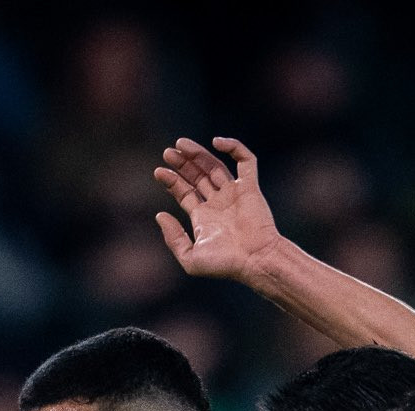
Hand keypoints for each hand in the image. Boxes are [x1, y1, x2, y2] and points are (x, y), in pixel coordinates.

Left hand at [154, 136, 279, 283]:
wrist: (256, 260)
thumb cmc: (225, 264)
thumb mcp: (191, 259)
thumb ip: (174, 239)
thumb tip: (160, 215)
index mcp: (205, 219)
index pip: (185, 193)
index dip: (172, 181)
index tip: (159, 171)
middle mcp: (219, 204)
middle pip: (198, 177)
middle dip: (183, 164)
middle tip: (167, 153)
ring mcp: (235, 194)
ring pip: (215, 166)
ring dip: (198, 154)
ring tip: (180, 144)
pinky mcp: (250, 187)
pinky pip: (245, 161)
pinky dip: (234, 147)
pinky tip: (217, 142)